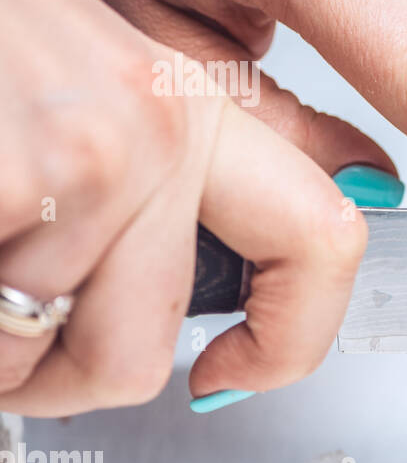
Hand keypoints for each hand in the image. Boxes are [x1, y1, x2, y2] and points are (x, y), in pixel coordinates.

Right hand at [0, 0, 368, 416]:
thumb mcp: (77, 86)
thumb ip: (160, 182)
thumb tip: (217, 268)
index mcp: (186, 104)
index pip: (319, 237)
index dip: (292, 338)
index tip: (239, 372)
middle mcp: (158, 126)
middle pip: (139, 352)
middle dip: (52, 376)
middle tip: (7, 338)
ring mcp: (88, 155)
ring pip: (44, 360)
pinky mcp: (20, 175)